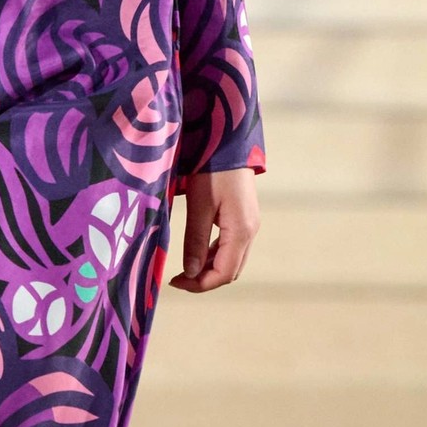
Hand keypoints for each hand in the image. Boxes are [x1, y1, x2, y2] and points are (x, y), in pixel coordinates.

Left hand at [171, 168, 259, 294]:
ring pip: (231, 259)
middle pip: (230, 270)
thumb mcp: (199, 205)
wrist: (229, 142)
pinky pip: (231, 245)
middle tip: (178, 279)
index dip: (200, 284)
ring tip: (184, 268)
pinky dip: (214, 254)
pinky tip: (197, 252)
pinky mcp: (244, 217)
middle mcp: (250, 232)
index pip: (224, 273)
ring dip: (209, 268)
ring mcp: (249, 224)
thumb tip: (190, 273)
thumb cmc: (212, 170)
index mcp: (242, 231)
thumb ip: (195, 240)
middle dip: (204, 280)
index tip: (175, 282)